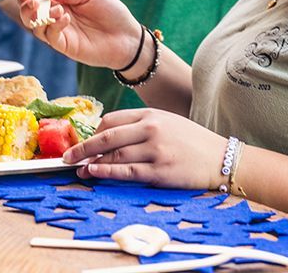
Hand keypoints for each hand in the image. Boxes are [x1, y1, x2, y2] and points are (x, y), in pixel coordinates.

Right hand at [16, 0, 142, 69]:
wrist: (128, 37)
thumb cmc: (112, 13)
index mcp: (63, 4)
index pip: (39, 1)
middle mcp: (58, 20)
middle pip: (32, 17)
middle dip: (26, 9)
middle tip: (31, 1)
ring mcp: (62, 34)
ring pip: (37, 29)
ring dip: (40, 17)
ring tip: (57, 10)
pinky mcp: (67, 47)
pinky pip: (51, 38)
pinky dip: (54, 26)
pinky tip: (65, 18)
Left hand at [63, 109, 225, 189]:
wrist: (222, 159)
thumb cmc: (192, 142)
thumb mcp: (167, 123)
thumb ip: (140, 126)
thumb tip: (108, 136)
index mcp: (151, 115)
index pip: (112, 120)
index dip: (92, 132)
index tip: (81, 141)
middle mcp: (151, 129)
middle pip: (107, 137)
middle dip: (82, 147)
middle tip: (66, 156)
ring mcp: (155, 150)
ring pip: (114, 155)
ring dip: (91, 161)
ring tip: (77, 168)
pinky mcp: (160, 171)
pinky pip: (126, 171)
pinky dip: (106, 171)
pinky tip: (94, 172)